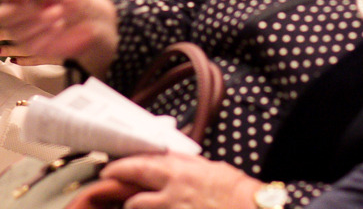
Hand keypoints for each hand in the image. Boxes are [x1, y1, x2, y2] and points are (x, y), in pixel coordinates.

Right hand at [0, 0, 117, 73]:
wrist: (93, 25)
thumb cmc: (76, 1)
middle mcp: (17, 11)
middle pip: (2, 15)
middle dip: (23, 12)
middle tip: (45, 8)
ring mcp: (22, 31)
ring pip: (16, 32)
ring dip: (39, 24)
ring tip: (60, 16)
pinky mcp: (32, 47)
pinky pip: (31, 46)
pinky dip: (47, 37)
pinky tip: (60, 28)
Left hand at [100, 153, 261, 208]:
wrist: (256, 208)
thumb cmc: (233, 188)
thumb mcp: (205, 166)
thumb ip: (180, 163)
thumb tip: (160, 158)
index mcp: (177, 172)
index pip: (137, 167)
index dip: (118, 169)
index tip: (108, 170)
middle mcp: (172, 194)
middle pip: (133, 197)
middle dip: (118, 195)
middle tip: (106, 189)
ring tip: (131, 205)